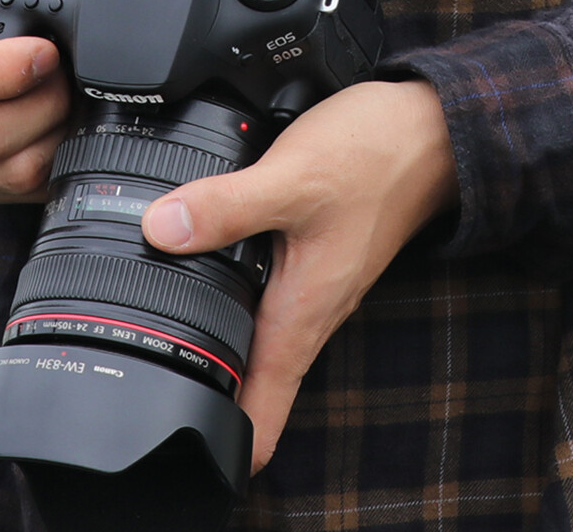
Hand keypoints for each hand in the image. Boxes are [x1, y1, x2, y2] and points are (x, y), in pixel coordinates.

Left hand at [141, 78, 457, 472]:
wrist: (429, 129)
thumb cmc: (376, 159)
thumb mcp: (293, 180)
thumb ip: (227, 207)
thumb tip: (161, 230)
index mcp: (302, 314)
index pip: (261, 418)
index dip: (217, 444)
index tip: (171, 439)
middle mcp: (310, 310)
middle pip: (251, 386)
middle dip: (202, 393)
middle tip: (143, 376)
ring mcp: (315, 284)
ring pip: (257, 337)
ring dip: (217, 340)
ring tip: (161, 324)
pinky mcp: (315, 255)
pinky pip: (268, 294)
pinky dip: (236, 290)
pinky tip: (208, 259)